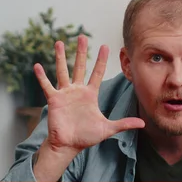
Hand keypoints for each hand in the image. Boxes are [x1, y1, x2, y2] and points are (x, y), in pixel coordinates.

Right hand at [35, 35, 144, 155]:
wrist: (69, 145)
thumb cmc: (86, 136)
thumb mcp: (107, 129)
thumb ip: (124, 124)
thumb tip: (143, 123)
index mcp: (90, 94)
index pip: (97, 73)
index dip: (101, 60)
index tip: (105, 46)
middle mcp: (77, 90)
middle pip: (79, 67)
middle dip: (81, 52)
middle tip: (82, 36)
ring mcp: (65, 94)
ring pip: (62, 71)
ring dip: (60, 57)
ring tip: (59, 42)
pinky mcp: (54, 100)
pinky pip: (47, 86)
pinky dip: (42, 77)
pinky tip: (37, 66)